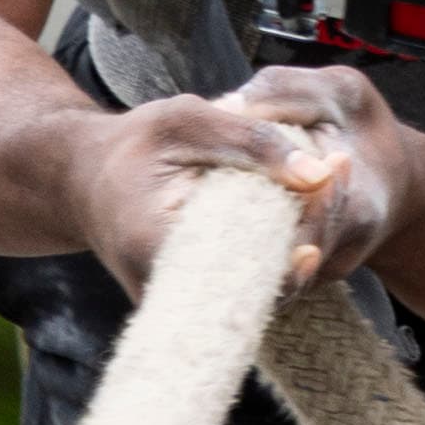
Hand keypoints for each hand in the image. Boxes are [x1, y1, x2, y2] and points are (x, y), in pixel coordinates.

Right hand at [51, 66, 416, 307]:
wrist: (85, 181)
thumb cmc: (134, 143)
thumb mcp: (186, 120)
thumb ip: (252, 142)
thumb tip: (320, 175)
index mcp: (155, 243)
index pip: (248, 258)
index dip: (299, 230)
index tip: (330, 186)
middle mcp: (168, 290)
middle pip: (267, 282)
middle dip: (314, 230)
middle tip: (339, 174)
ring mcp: (184, 304)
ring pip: (267, 290)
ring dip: (307, 239)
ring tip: (330, 182)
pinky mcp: (200, 301)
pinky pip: (255, 285)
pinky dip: (285, 249)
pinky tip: (306, 206)